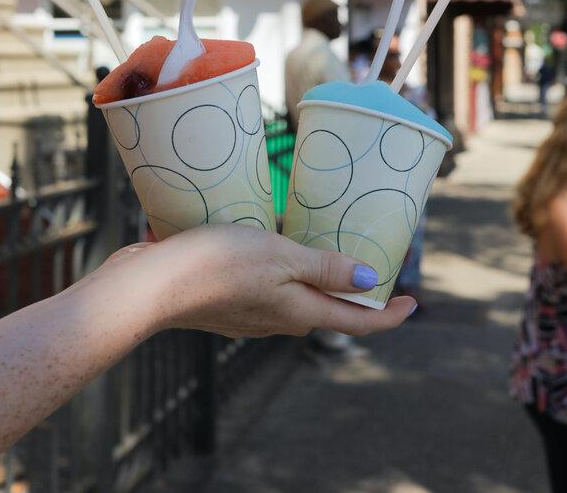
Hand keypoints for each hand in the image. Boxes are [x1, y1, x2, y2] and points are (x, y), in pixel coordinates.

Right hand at [105, 225, 415, 338]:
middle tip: (368, 261)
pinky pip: (266, 290)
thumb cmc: (218, 265)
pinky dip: (282, 272)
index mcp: (299, 313)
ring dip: (316, 279)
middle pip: (328, 311)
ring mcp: (250, 315)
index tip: (414, 301)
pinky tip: (270, 244)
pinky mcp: (225, 302)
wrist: (153, 286)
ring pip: (296, 299)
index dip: (390, 315)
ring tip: (321, 245)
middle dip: (353, 292)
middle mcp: (278, 320)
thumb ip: (326, 269)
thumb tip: (372, 280)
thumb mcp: (281, 257)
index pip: (358, 323)